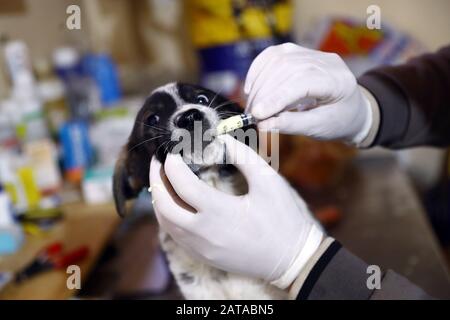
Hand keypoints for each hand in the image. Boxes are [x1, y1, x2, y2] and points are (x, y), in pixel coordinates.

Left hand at [149, 135, 323, 288]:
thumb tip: (221, 139)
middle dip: (156, 180)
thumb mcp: (268, 181)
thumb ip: (243, 156)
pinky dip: (168, 216)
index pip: (182, 184)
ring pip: (166, 223)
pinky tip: (175, 203)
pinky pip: (176, 235)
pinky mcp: (203, 257)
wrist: (292, 259)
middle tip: (157, 162)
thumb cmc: (283, 219)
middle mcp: (203, 233)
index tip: (172, 151)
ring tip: (163, 179)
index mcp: (219, 212)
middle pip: (164, 205)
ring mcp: (201, 248)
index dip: (172, 164)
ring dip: (159, 199)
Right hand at [245, 43, 372, 144]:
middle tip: (251, 114)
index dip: (277, 97)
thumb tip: (262, 124)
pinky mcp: (300, 52)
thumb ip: (292, 124)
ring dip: (259, 82)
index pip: (303, 81)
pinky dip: (259, 69)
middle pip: (288, 68)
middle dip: (265, 92)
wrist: (350, 110)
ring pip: (279, 59)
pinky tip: (251, 87)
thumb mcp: (319, 128)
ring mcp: (313, 53)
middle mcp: (328, 61)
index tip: (257, 114)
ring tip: (252, 105)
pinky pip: (274, 54)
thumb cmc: (338, 121)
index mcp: (339, 80)